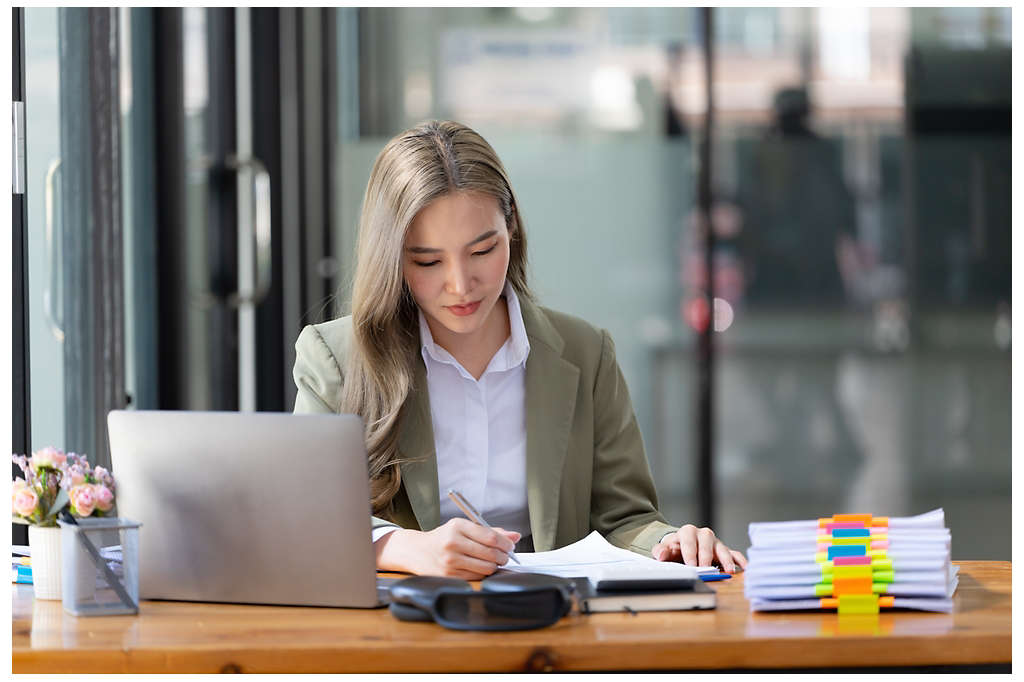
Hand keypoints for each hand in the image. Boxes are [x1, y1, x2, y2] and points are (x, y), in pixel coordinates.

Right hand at [375, 518, 520, 578]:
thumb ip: (490, 531)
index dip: (505, 543)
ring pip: (486, 568)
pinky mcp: (449, 576)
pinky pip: (477, 577)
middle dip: (503, 556)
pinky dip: (483, 573)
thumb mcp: (463, 527)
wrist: (417, 551)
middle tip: (505, 556)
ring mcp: (450, 561)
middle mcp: (453, 543)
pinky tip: (479, 567)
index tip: (510, 546)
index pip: (490, 536)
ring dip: (494, 566)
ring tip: (493, 561)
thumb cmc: (444, 538)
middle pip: (490, 554)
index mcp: (458, 527)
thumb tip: (514, 537)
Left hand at [651, 524, 747, 572]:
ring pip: (722, 548)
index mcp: (688, 532)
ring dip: (726, 559)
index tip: (691, 565)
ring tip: (728, 570)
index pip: (689, 541)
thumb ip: (661, 550)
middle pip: (706, 542)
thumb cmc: (675, 547)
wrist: (682, 545)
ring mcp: (715, 542)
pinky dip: (739, 560)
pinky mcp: (723, 550)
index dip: (690, 553)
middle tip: (705, 569)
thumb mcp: (666, 548)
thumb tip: (661, 555)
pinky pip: (734, 553)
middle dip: (706, 556)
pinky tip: (744, 568)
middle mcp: (703, 534)